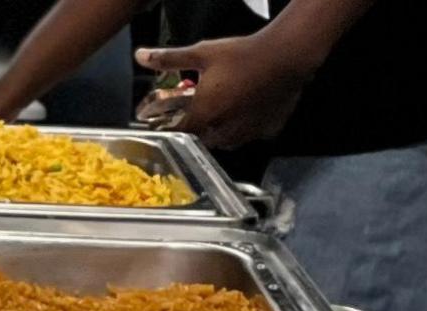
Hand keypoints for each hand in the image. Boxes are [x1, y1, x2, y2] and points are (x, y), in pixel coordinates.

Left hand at [135, 27, 317, 149]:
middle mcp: (224, 129)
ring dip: (220, 132)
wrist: (285, 55)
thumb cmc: (243, 54)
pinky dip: (246, 129)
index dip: (174, 128)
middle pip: (203, 139)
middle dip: (198, 128)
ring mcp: (248, 133)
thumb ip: (169, 58)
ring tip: (222, 111)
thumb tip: (141, 56)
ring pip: (227, 141)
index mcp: (205, 113)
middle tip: (200, 111)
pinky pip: (251, 136)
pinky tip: (248, 111)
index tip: (172, 120)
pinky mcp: (268, 130)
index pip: (181, 132)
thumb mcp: (202, 52)